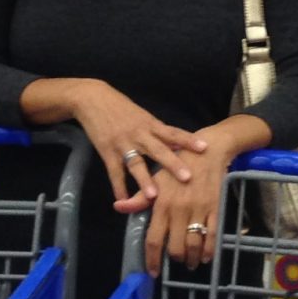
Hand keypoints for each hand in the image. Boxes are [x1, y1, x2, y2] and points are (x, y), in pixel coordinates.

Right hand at [71, 83, 206, 215]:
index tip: (204, 148)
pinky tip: (123, 199)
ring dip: (145, 180)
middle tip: (187, 177)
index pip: (173, 133)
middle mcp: (139, 134)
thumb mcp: (142, 116)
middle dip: (173, 164)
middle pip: (159, 150)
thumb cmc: (121, 108)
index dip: (188, 140)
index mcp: (150, 124)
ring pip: (136, 163)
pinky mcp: (107, 151)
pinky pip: (114, 171)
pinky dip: (118, 186)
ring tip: (154, 195)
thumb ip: (159, 131)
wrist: (93, 99)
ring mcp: (123, 144)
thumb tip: (179, 143)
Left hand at [147, 136, 232, 273]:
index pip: (153, 239)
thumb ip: (139, 198)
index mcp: (161, 205)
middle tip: (176, 262)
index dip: (152, 259)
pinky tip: (207, 256)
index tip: (153, 272)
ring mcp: (198, 211)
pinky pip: (213, 236)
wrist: (208, 150)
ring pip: (194, 245)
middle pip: (175, 247)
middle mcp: (179, 210)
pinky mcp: (215, 209)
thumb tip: (118, 207)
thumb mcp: (156, 179)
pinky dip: (210, 250)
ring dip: (192, 259)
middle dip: (175, 260)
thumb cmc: (178, 165)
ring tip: (191, 263)